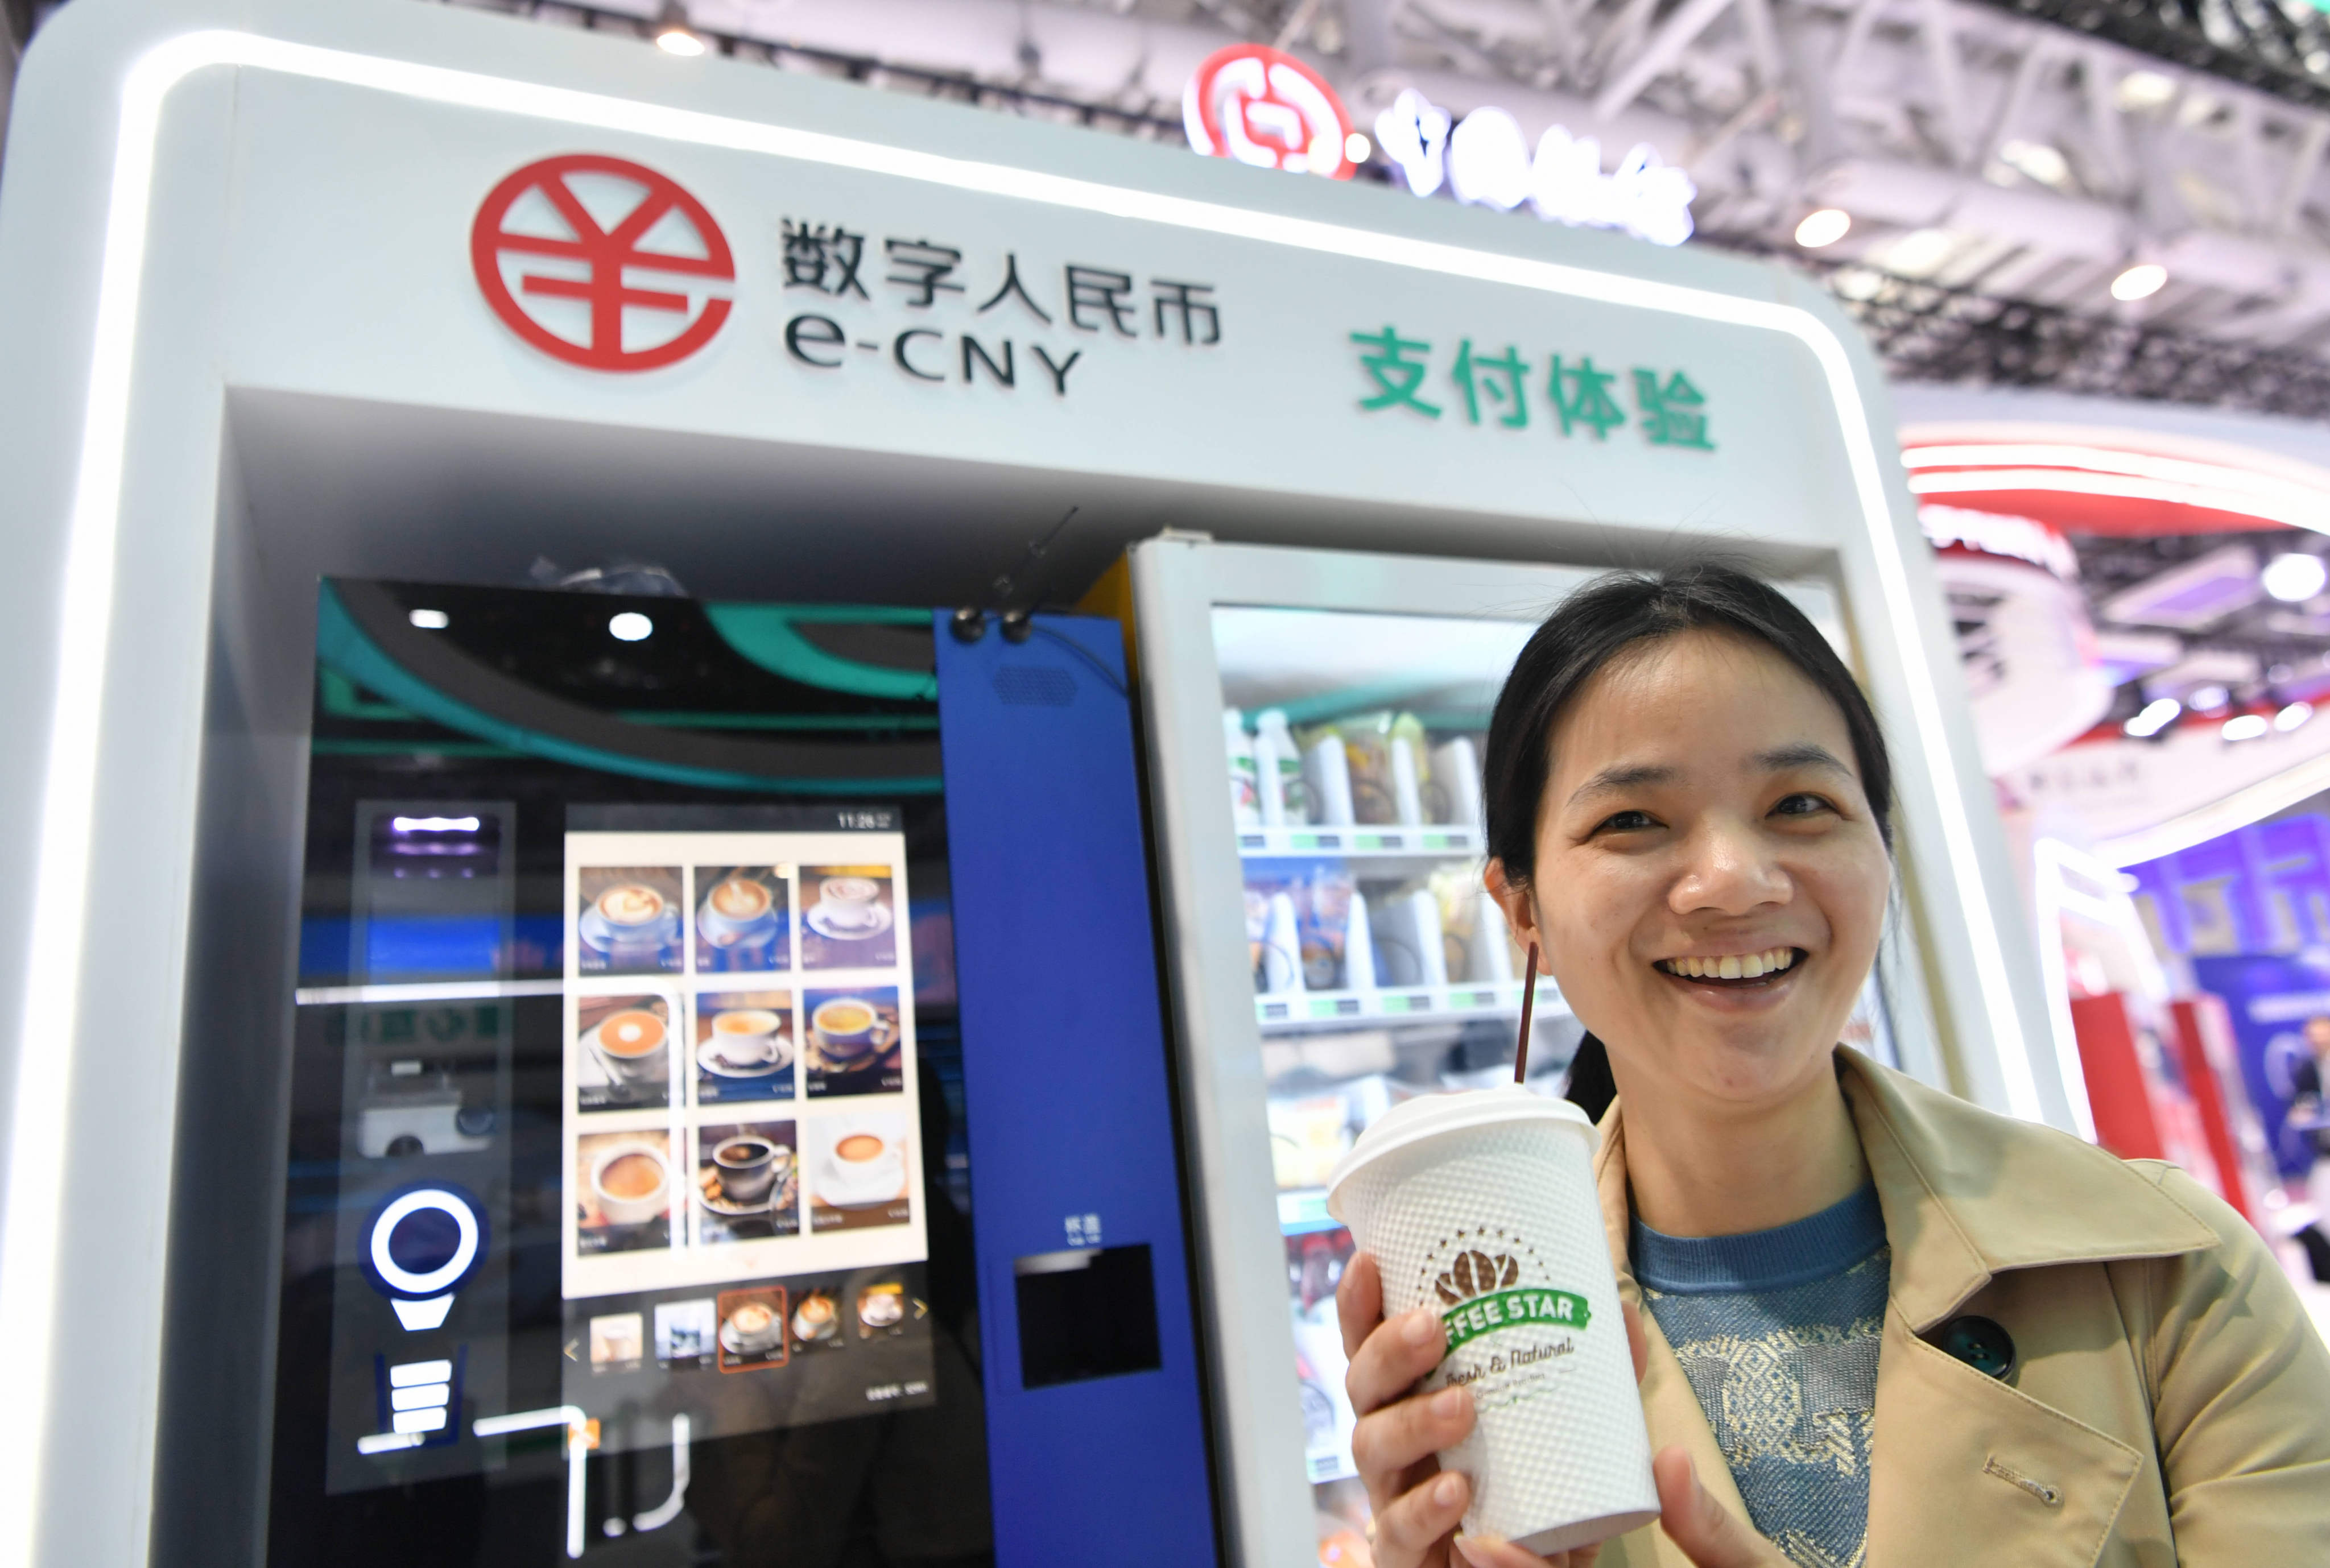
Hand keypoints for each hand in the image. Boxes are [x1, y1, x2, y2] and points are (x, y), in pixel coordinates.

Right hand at [1336, 1251, 1789, 1567]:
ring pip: (1371, 1450)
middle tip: (1434, 1328)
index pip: (1373, 1345)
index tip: (1370, 1259)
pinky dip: (1424, 1508)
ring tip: (1461, 1407)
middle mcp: (1391, 1441)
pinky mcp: (1405, 1553)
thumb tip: (1621, 1310)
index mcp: (1413, 1400)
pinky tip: (1457, 1492)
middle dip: (1389, 1352)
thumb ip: (1591, 1380)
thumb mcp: (1562, 1433)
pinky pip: (1399, 1531)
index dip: (1360, 1304)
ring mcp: (1393, 1497)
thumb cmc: (1529, 1493)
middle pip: (1363, 1388)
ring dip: (1412, 1422)